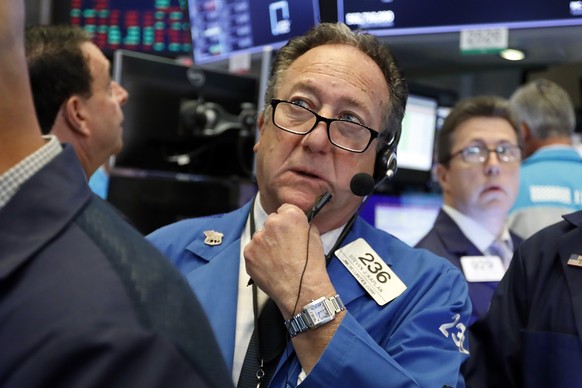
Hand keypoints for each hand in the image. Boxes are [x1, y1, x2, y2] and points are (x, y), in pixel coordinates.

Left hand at [243, 203, 335, 317]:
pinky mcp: (248, 253)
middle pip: (271, 222)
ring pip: (261, 237)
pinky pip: (253, 251)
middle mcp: (271, 223)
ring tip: (278, 260)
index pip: (284, 209)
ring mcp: (257, 238)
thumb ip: (303, 225)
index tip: (289, 229)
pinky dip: (259, 257)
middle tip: (284, 248)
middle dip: (276, 232)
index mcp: (290, 215)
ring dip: (266, 245)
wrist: (301, 289)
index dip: (288, 221)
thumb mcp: (315, 237)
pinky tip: (270, 266)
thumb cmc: (311, 266)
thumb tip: (297, 225)